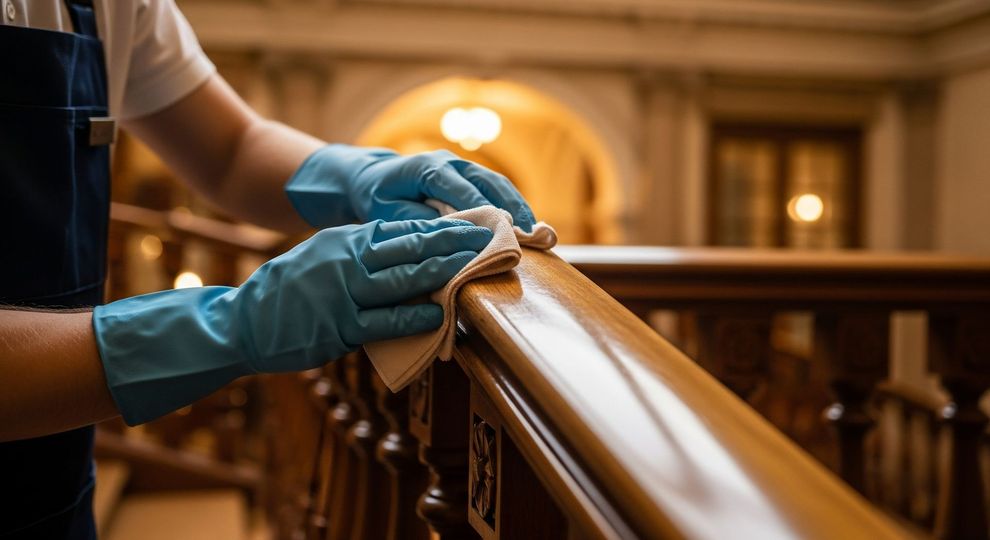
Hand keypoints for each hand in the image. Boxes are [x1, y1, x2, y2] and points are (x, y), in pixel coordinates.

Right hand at [94, 218, 492, 423]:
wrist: (241, 323)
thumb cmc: (289, 292)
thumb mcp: (325, 257)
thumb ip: (363, 252)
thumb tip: (407, 249)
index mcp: (346, 241)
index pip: (403, 228)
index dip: (443, 226)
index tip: (476, 222)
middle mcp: (347, 260)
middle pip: (411, 246)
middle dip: (455, 241)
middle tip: (492, 236)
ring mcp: (343, 293)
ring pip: (403, 277)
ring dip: (444, 271)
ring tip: (477, 265)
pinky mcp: (338, 326)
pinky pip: (385, 319)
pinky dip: (415, 314)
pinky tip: (440, 311)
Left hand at [285, 145, 536, 231]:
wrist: (372, 178)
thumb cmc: (377, 198)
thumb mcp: (388, 213)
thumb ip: (419, 222)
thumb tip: (451, 234)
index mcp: (428, 168)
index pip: (463, 189)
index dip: (485, 210)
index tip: (504, 230)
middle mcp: (450, 162)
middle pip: (489, 182)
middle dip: (513, 207)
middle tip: (532, 233)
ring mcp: (462, 166)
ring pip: (498, 183)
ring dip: (519, 206)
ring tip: (539, 232)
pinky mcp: (469, 177)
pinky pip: (496, 188)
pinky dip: (514, 205)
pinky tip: (528, 226)